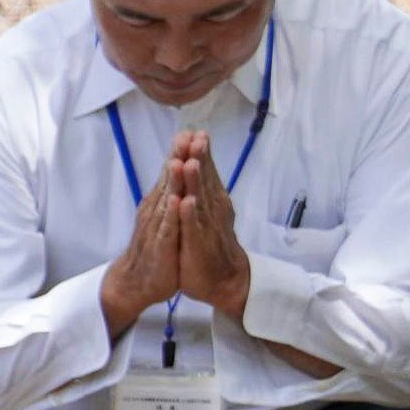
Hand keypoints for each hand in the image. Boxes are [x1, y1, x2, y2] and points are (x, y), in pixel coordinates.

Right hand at [98, 137, 186, 338]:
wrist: (135, 281)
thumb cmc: (154, 248)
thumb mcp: (164, 218)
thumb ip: (170, 194)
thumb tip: (177, 170)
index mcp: (160, 204)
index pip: (171, 174)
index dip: (180, 153)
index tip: (190, 131)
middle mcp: (156, 212)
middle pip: (168, 181)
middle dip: (177, 158)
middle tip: (185, 136)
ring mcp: (156, 229)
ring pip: (166, 200)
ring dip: (173, 181)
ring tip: (180, 160)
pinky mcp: (160, 247)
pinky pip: (167, 228)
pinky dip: (172, 214)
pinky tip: (177, 201)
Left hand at [172, 139, 252, 322]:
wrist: (223, 278)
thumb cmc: (211, 243)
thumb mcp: (205, 213)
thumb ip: (202, 189)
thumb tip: (198, 163)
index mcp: (211, 201)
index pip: (205, 173)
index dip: (200, 153)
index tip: (193, 131)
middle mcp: (211, 210)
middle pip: (205, 180)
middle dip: (200, 158)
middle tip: (196, 136)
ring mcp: (206, 227)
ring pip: (200, 200)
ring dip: (196, 181)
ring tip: (191, 162)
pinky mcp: (198, 245)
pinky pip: (194, 228)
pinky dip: (190, 215)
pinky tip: (186, 202)